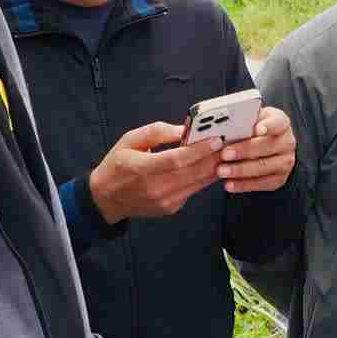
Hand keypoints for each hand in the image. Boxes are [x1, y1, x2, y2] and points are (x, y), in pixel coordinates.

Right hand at [87, 121, 221, 224]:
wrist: (106, 199)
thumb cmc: (116, 165)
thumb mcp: (129, 140)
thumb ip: (157, 132)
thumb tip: (184, 129)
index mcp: (141, 168)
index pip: (176, 160)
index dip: (199, 150)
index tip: (216, 139)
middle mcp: (155, 188)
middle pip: (192, 172)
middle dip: (214, 158)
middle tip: (230, 144)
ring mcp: (164, 201)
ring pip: (197, 183)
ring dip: (214, 168)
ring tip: (226, 153)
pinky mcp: (171, 207)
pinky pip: (193, 190)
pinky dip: (204, 178)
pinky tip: (211, 166)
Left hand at [216, 107, 296, 194]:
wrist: (262, 145)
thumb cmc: (253, 130)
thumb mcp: (249, 120)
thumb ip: (239, 123)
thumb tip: (219, 134)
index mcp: (281, 123)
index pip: (277, 123)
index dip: (268, 126)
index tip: (257, 130)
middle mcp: (287, 142)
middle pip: (267, 146)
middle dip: (244, 151)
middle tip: (225, 154)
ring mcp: (285, 162)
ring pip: (264, 167)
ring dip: (241, 170)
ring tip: (222, 171)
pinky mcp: (280, 178)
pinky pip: (261, 183)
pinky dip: (243, 184)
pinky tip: (230, 183)